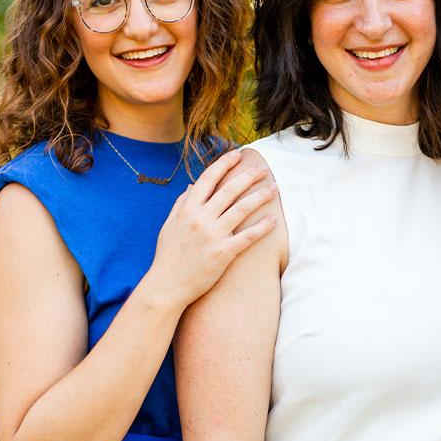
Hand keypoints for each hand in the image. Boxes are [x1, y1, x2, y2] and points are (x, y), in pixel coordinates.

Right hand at [146, 150, 276, 311]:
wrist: (166, 286)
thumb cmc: (168, 256)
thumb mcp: (169, 226)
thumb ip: (180, 204)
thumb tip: (191, 186)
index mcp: (187, 210)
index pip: (207, 179)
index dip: (224, 164)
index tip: (237, 155)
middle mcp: (200, 219)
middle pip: (229, 190)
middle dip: (248, 177)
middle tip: (263, 169)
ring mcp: (212, 236)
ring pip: (241, 209)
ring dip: (259, 196)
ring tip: (274, 188)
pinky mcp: (222, 253)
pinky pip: (247, 236)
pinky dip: (262, 227)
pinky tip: (273, 220)